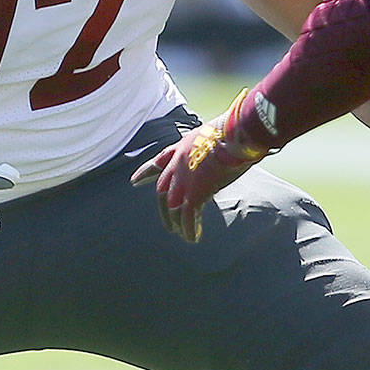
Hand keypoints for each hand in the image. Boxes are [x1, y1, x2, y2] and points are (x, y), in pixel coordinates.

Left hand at [131, 89, 269, 242]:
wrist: (235, 135)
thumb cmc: (234, 131)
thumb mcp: (215, 135)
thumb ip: (212, 146)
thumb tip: (226, 150)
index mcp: (181, 148)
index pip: (158, 162)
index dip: (145, 172)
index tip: (134, 181)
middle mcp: (178, 164)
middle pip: (162, 190)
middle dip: (163, 208)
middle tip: (167, 222)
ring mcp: (184, 179)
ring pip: (173, 206)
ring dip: (176, 222)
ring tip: (179, 233)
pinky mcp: (194, 193)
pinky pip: (187, 216)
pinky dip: (188, 229)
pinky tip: (192, 238)